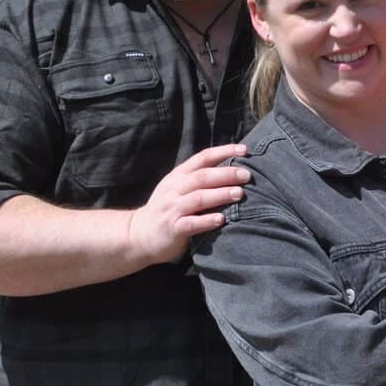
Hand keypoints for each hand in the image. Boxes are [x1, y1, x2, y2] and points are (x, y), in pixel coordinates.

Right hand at [129, 144, 248, 266]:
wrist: (139, 235)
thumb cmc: (167, 209)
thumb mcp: (178, 188)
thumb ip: (199, 179)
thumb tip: (234, 168)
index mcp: (179, 175)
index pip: (203, 157)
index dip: (224, 151)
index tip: (244, 150)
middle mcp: (175, 189)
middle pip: (203, 177)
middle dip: (226, 174)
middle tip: (247, 175)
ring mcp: (172, 208)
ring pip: (198, 198)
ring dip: (220, 194)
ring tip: (239, 194)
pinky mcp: (172, 228)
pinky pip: (191, 223)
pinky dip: (206, 220)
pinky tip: (221, 219)